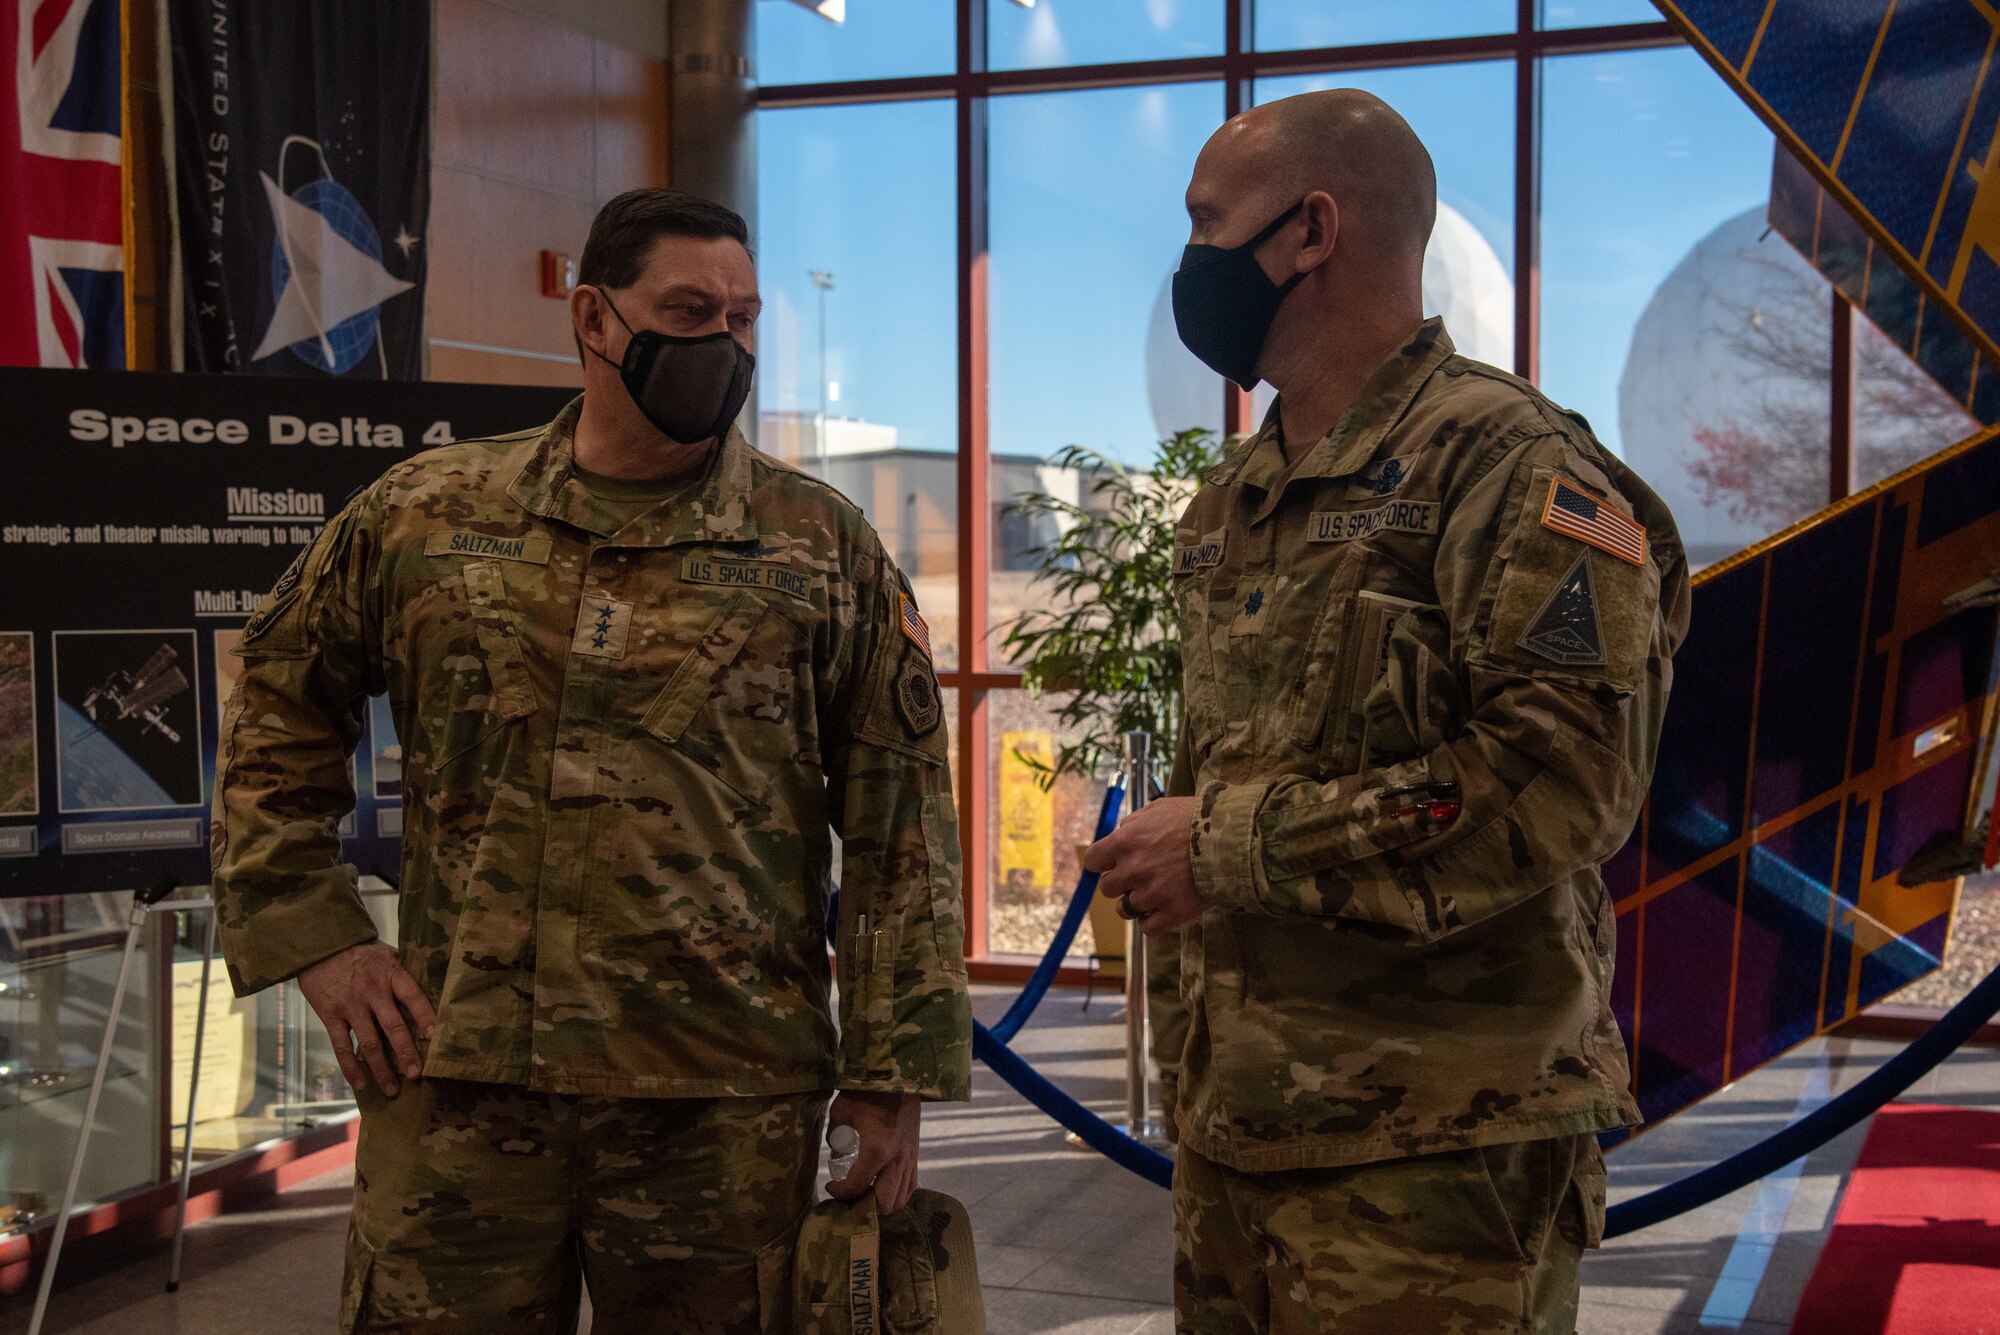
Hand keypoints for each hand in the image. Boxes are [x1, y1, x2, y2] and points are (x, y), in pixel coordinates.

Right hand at [295, 941, 436, 1097]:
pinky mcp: (331, 1016)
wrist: (319, 946)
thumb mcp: (386, 953)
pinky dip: (351, 1067)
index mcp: (390, 975)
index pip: (413, 997)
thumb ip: (404, 971)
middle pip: (393, 1027)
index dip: (426, 1017)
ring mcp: (351, 1006)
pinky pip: (342, 1046)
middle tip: (417, 1074)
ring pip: (369, 1043)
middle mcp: (372, 992)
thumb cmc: (359, 950)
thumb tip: (431, 985)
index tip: (435, 1038)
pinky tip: (360, 1083)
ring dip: (381, 1069)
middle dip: (406, 1053)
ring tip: (392, 1089)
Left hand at [825, 1090, 920, 1214]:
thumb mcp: (841, 1113)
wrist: (899, 1078)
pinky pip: (911, 1185)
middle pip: (884, 1202)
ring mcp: (909, 1159)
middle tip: (851, 1196)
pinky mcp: (916, 1154)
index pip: (856, 1186)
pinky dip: (897, 1193)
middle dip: (865, 1206)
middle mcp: (896, 1159)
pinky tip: (884, 1187)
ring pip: (900, 1198)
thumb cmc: (867, 1093)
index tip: (830, 1187)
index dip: (840, 1192)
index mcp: (876, 1150)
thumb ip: (835, 1137)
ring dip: (882, 1202)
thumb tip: (834, 1153)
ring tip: (866, 1194)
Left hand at [1084, 795, 1203, 934]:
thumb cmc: (1194, 818)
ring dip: (1135, 903)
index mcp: (1124, 843)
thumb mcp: (1158, 809)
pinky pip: (1147, 927)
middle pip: (1107, 888)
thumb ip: (1133, 824)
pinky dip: (1152, 921)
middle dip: (1121, 882)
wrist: (1230, 838)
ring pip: (1124, 910)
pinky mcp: (1171, 913)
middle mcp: (1132, 870)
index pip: (1093, 861)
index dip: (1102, 862)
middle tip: (1141, 875)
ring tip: (1155, 892)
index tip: (1112, 863)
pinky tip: (1164, 909)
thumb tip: (1119, 834)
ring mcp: (1151, 894)